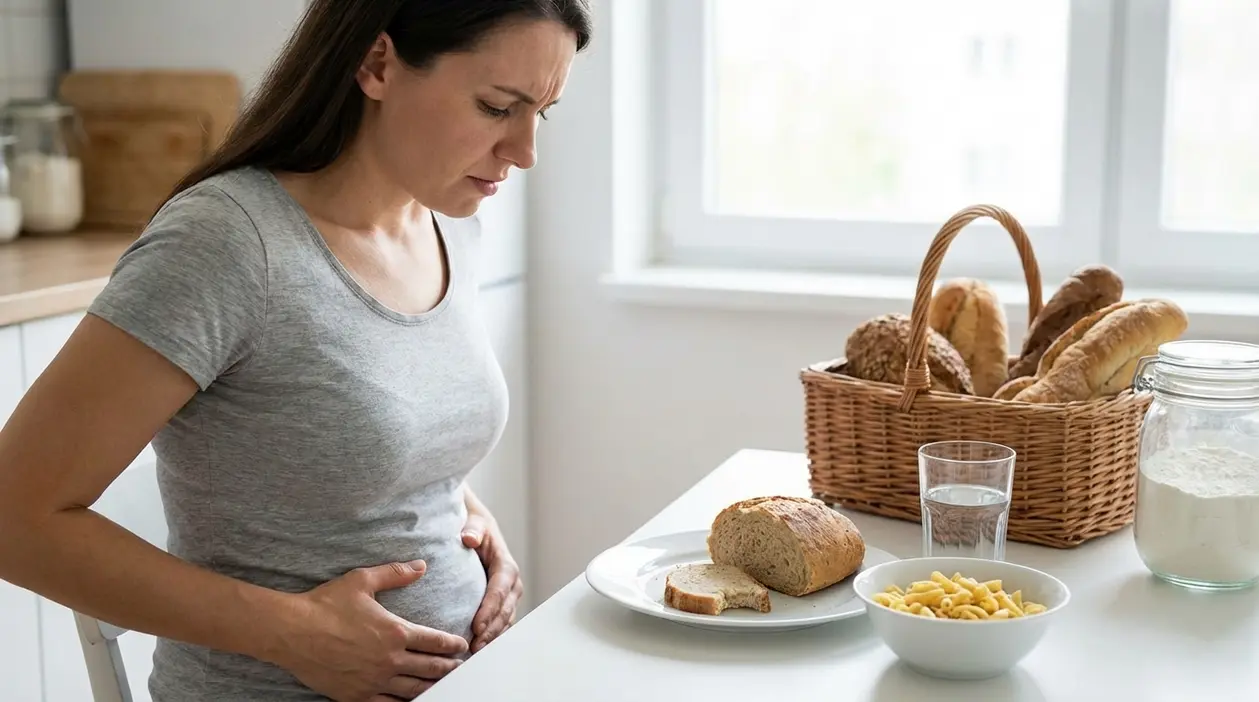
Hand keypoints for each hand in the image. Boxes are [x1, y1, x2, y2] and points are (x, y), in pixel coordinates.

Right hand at [269, 560, 468, 700]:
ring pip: (413, 690)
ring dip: (431, 687)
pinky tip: (410, 700)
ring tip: (442, 685)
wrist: (291, 631)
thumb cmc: (325, 604)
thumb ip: (395, 574)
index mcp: (395, 632)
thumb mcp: (362, 581)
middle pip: (430, 668)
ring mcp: (374, 681)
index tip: (462, 646)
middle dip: (448, 668)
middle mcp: (389, 660)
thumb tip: (421, 566)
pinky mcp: (356, 696)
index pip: (434, 642)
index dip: (452, 645)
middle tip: (460, 668)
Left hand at [461, 514, 522, 652]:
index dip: (490, 609)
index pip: (499, 590)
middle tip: (475, 647)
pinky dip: (492, 636)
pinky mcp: (501, 604)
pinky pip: (500, 623)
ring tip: (475, 653)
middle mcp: (511, 583)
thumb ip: (472, 528)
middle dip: (491, 630)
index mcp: (505, 565)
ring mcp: (508, 595)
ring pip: (504, 621)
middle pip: (504, 611)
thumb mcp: (474, 521)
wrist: (478, 528)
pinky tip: (478, 649)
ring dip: (492, 637)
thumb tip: (469, 538)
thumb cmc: (474, 525)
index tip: (477, 626)